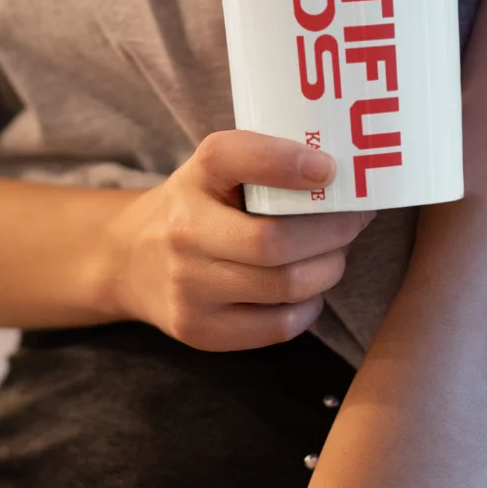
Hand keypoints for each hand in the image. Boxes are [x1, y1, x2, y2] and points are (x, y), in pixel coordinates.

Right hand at [106, 130, 374, 350]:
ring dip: (329, 268)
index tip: (329, 169)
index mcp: (194, 176)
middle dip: (333, 231)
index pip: (232, 157)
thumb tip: (348, 177)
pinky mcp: (199, 330)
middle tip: (356, 221)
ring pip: (286, 286)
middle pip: (274, 241)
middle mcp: (183, 231)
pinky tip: (306, 290)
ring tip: (335, 254)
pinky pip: (279, 326)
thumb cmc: (199, 207)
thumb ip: (267, 163)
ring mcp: (188, 287)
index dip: (285, 162)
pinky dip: (308, 306)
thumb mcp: (216, 169)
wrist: (131, 260)